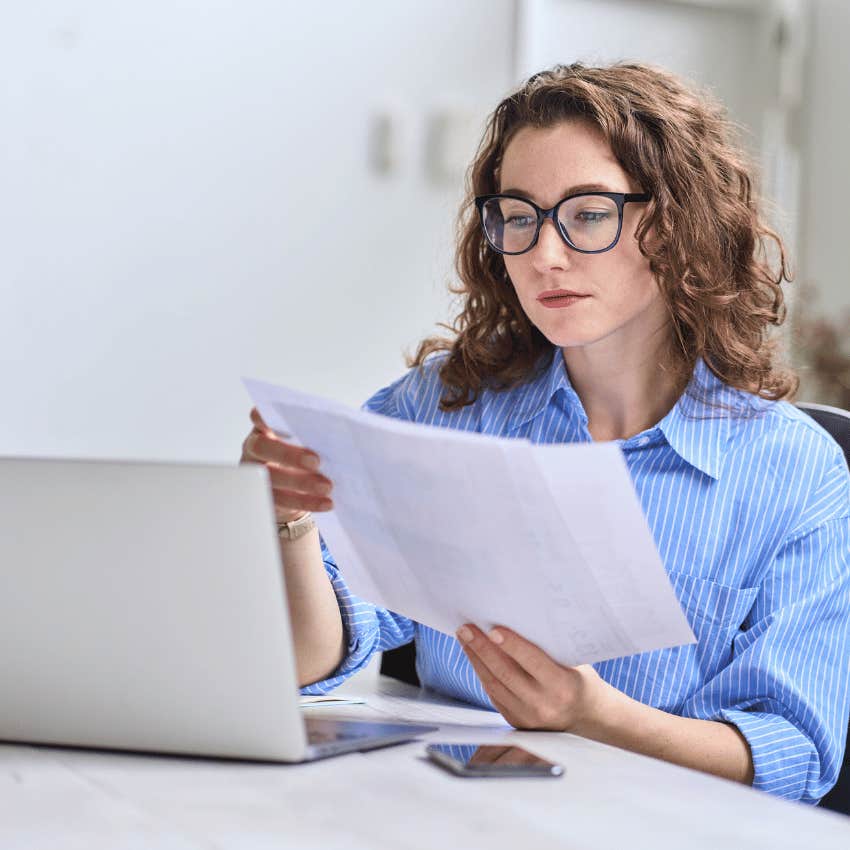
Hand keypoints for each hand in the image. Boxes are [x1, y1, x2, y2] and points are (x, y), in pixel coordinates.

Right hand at [240, 408, 333, 522]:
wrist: (291, 488)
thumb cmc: (301, 455)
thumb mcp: (304, 441)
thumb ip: (312, 434)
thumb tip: (341, 435)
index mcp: (264, 429)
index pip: (259, 417)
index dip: (264, 417)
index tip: (280, 416)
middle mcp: (255, 449)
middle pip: (261, 448)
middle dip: (288, 455)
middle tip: (316, 461)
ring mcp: (256, 474)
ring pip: (271, 478)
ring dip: (302, 483)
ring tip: (327, 486)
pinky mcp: (265, 498)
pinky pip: (283, 502)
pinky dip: (308, 502)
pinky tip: (327, 502)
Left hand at [456, 623, 604, 732]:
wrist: (587, 717)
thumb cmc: (579, 680)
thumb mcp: (573, 662)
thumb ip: (548, 648)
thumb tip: (516, 619)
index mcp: (562, 687)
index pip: (532, 662)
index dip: (511, 645)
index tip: (492, 629)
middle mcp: (543, 704)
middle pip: (505, 673)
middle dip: (482, 648)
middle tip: (466, 628)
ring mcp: (528, 717)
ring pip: (494, 684)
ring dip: (476, 659)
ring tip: (465, 638)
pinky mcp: (516, 722)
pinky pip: (493, 695)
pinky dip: (481, 673)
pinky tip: (474, 656)